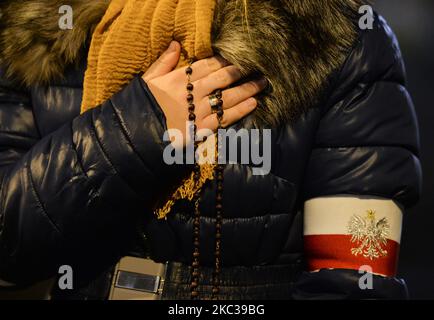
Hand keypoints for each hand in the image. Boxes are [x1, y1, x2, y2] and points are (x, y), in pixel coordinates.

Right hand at [142, 41, 266, 144]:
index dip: (223, 60)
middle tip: (257, 67)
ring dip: (246, 89)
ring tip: (262, 83)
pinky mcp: (200, 130)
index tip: (236, 57)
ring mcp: (196, 112)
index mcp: (176, 80)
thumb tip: (176, 44)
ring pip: (226, 97)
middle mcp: (189, 94)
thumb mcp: (147, 81)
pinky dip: (239, 111)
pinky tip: (253, 104)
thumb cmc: (139, 108)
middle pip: (220, 79)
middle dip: (239, 71)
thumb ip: (163, 62)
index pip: (204, 65)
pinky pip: (223, 119)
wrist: (133, 137)